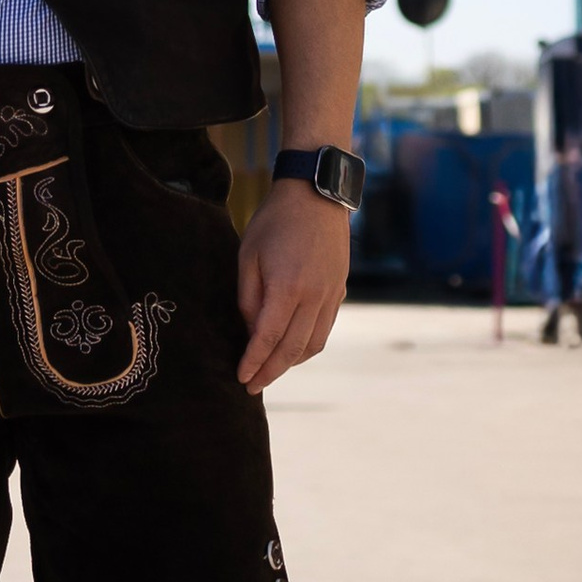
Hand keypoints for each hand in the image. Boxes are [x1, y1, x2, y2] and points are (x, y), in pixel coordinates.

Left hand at [235, 176, 351, 391]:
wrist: (316, 194)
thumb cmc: (275, 222)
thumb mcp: (248, 256)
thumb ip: (248, 297)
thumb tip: (251, 331)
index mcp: (287, 288)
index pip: (268, 338)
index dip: (254, 362)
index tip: (242, 378)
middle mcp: (314, 297)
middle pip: (292, 349)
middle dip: (270, 372)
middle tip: (252, 386)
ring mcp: (331, 295)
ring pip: (313, 344)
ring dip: (291, 363)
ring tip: (270, 370)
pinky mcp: (340, 290)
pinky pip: (325, 330)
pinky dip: (308, 346)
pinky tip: (293, 349)